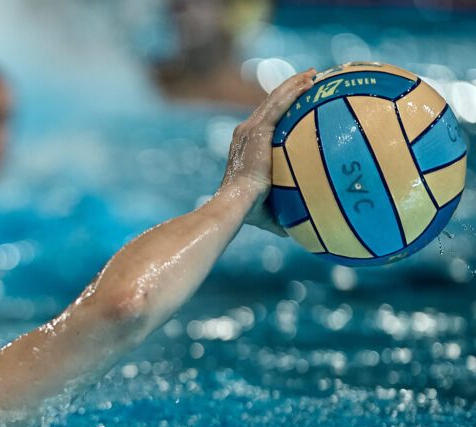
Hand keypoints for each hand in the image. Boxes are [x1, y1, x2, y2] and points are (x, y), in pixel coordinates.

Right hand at [221, 68, 315, 235]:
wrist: (235, 205)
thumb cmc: (248, 212)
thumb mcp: (269, 211)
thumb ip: (284, 213)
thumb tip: (302, 230)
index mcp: (246, 147)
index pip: (266, 121)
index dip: (282, 108)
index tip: (299, 101)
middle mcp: (245, 132)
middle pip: (271, 103)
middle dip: (290, 88)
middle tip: (311, 79)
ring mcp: (250, 129)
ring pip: (276, 98)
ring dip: (294, 83)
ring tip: (314, 73)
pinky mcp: (257, 129)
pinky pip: (280, 104)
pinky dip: (294, 91)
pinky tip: (311, 81)